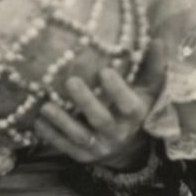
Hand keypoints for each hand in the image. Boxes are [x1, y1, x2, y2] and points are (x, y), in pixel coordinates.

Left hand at [32, 58, 153, 168]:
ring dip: (62, 121)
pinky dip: (50, 135)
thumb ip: (152, 66)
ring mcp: (99, 146)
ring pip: (80, 136)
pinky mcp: (82, 155)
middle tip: (71, 81)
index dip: (117, 90)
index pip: (129, 105)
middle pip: (101, 120)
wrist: (125, 147)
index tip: (105, 71)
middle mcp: (118, 133)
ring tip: (46, 106)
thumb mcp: (148, 89)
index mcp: (135, 115)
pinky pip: (65, 147)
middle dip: (86, 102)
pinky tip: (38, 121)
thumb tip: (158, 40)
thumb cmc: (134, 107)